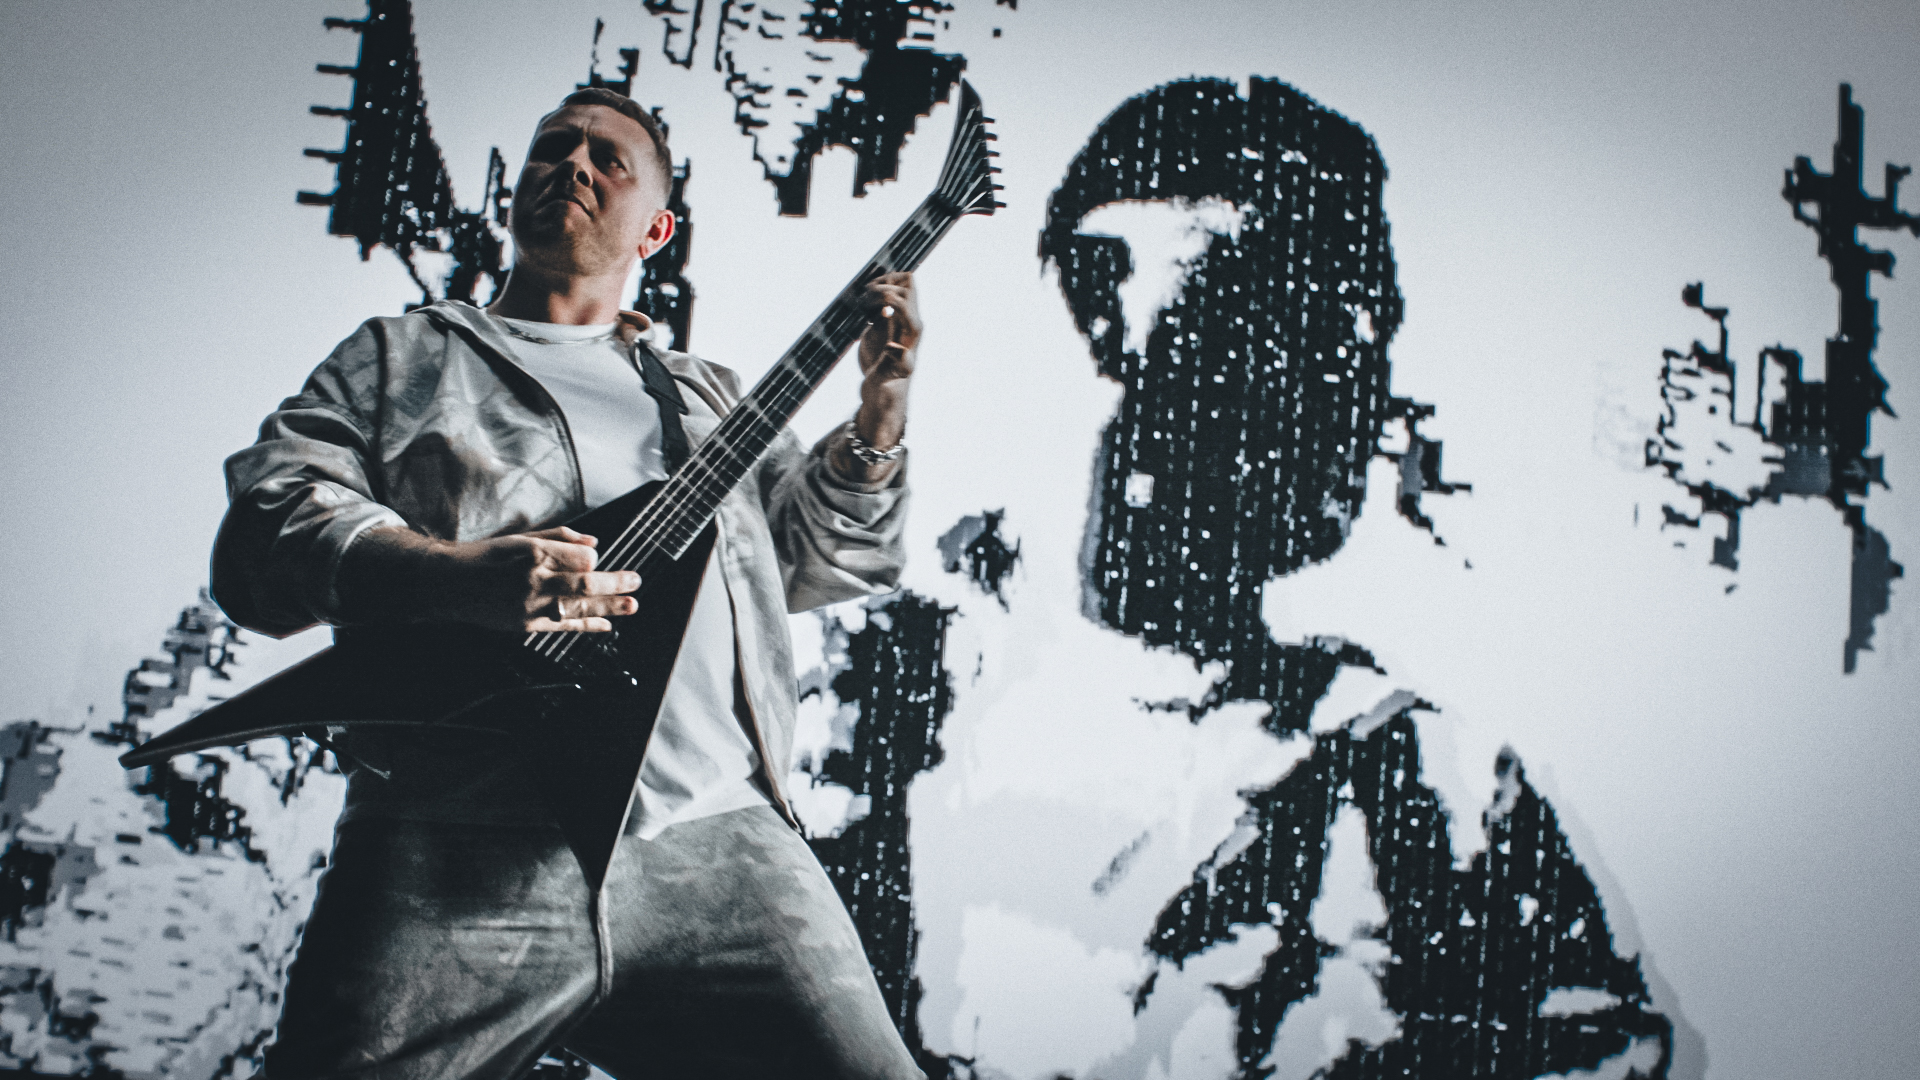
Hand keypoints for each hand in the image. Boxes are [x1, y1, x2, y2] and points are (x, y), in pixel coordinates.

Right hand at [339, 525, 640, 632]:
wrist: (448, 584)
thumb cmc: (485, 556)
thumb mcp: (520, 538)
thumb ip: (559, 538)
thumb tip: (594, 544)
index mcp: (532, 553)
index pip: (579, 558)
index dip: (593, 560)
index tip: (596, 561)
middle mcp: (533, 579)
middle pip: (585, 582)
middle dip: (615, 583)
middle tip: (636, 582)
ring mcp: (530, 605)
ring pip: (578, 607)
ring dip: (609, 608)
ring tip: (632, 606)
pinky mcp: (525, 625)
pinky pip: (563, 627)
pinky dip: (587, 627)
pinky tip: (606, 626)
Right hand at [837, 273, 918, 477]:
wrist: (882, 387)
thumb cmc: (888, 383)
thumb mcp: (890, 376)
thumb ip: (895, 362)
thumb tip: (895, 348)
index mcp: (912, 332)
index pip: (908, 303)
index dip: (893, 298)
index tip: (877, 304)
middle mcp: (908, 321)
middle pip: (908, 286)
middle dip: (886, 286)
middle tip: (867, 298)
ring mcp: (898, 317)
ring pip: (899, 285)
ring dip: (880, 284)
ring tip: (864, 297)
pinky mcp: (885, 318)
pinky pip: (886, 294)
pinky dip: (874, 291)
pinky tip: (863, 303)